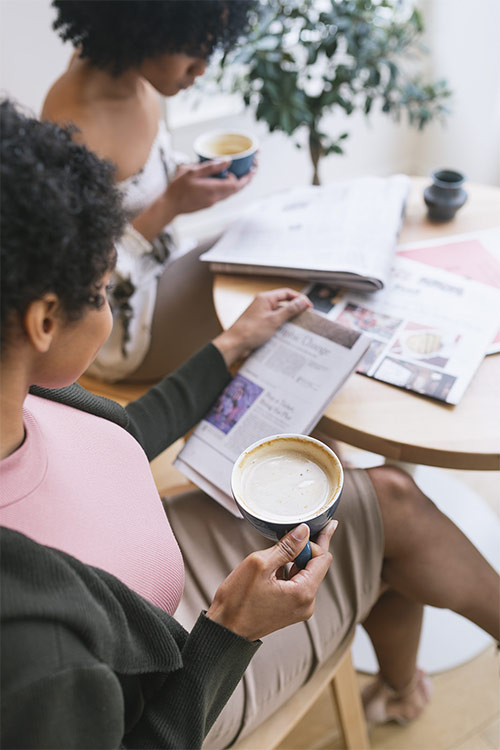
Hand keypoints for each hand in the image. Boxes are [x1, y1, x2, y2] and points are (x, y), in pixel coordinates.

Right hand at [166, 160, 255, 215]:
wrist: (169, 206)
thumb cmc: (178, 188)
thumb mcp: (192, 172)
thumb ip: (211, 167)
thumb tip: (228, 161)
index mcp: (214, 190)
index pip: (238, 185)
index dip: (248, 176)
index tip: (253, 166)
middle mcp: (217, 198)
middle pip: (237, 189)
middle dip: (246, 178)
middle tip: (252, 166)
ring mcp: (213, 202)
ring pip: (231, 192)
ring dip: (238, 182)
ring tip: (242, 170)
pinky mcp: (209, 203)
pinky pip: (224, 193)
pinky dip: (229, 185)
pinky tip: (226, 177)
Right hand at [206, 521, 337, 640]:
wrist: (225, 630)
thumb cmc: (238, 601)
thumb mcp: (260, 564)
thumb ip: (286, 547)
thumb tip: (304, 531)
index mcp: (304, 592)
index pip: (323, 559)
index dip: (314, 541)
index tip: (305, 526)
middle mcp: (307, 603)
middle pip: (317, 566)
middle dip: (308, 547)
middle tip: (303, 526)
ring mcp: (299, 608)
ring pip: (306, 574)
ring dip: (297, 558)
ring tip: (286, 543)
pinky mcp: (290, 609)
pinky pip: (297, 584)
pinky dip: (290, 570)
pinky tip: (279, 561)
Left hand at [213, 288, 312, 366]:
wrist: (234, 345)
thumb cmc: (250, 331)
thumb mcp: (274, 320)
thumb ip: (290, 310)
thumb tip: (303, 301)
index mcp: (265, 298)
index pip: (287, 293)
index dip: (299, 298)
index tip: (309, 307)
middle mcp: (262, 304)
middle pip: (284, 303)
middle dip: (295, 310)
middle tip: (306, 318)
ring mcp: (261, 315)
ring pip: (279, 314)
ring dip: (289, 320)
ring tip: (300, 328)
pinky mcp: (260, 325)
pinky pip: (274, 323)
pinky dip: (282, 327)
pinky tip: (288, 335)